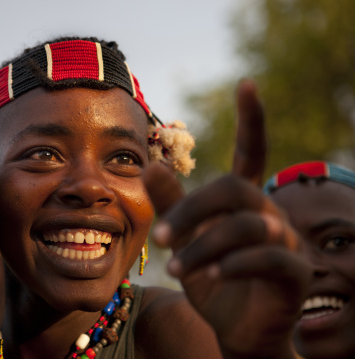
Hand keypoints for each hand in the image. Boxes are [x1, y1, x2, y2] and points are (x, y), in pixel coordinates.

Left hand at [143, 80, 311, 357]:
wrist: (235, 329)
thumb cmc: (210, 277)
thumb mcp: (183, 240)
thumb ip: (170, 203)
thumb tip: (150, 163)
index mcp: (243, 201)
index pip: (251, 152)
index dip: (252, 120)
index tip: (247, 84)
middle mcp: (269, 213)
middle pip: (233, 188)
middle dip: (191, 210)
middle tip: (159, 239)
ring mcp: (287, 242)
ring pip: (247, 226)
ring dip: (204, 245)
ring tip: (174, 268)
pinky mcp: (295, 274)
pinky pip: (270, 259)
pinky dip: (234, 265)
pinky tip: (210, 277)